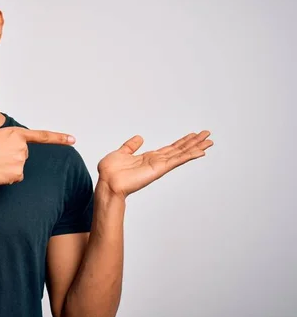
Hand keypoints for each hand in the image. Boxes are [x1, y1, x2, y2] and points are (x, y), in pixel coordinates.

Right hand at [0, 127, 74, 185]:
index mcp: (15, 133)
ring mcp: (21, 160)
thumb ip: (9, 143)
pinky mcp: (18, 173)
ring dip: (7, 169)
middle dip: (11, 159)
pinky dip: (6, 178)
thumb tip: (15, 157)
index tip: (73, 140)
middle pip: (23, 156)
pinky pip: (15, 178)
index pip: (42, 136)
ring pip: (19, 168)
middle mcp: (21, 146)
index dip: (59, 138)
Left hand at [97, 131, 213, 197]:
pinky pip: (177, 160)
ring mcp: (159, 166)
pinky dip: (189, 156)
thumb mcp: (121, 152)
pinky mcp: (159, 169)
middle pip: (180, 150)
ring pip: (182, 154)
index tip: (193, 135)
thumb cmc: (111, 172)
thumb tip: (139, 138)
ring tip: (209, 141)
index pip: (170, 148)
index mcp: (149, 158)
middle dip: (194, 142)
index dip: (182, 142)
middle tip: (207, 134)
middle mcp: (157, 162)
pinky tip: (200, 151)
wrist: (107, 182)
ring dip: (196, 147)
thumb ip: (131, 146)